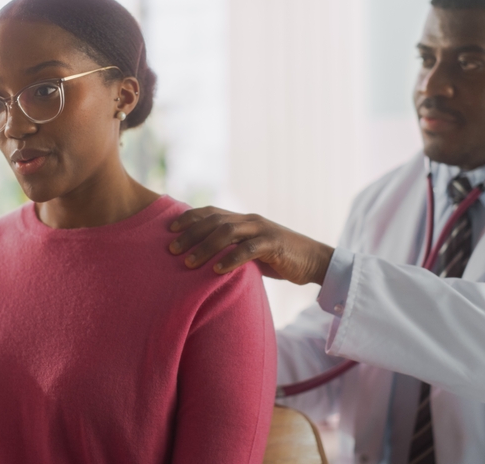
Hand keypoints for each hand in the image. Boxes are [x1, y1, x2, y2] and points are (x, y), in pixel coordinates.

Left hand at [168, 206, 334, 285]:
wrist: (315, 261)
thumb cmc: (280, 259)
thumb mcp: (252, 252)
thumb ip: (232, 250)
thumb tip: (206, 261)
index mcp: (243, 220)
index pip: (211, 212)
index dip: (189, 218)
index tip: (169, 229)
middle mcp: (250, 220)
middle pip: (214, 221)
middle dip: (190, 234)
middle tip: (171, 249)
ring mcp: (262, 230)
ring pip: (228, 232)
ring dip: (205, 247)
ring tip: (189, 263)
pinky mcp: (274, 244)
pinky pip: (249, 250)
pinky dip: (231, 259)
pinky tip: (217, 271)